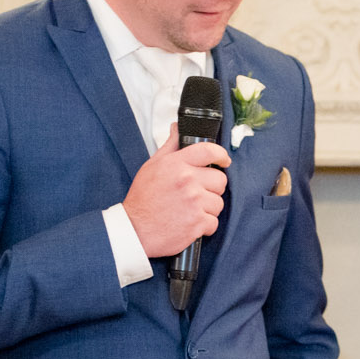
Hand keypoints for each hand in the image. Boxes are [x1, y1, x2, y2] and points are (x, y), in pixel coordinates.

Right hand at [123, 124, 228, 258]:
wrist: (135, 230)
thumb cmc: (143, 199)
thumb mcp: (152, 166)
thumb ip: (170, 147)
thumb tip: (177, 129)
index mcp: (176, 164)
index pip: (209, 151)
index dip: (221, 155)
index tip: (224, 160)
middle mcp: (187, 180)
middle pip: (220, 179)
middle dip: (212, 188)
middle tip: (198, 194)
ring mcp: (194, 202)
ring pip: (218, 202)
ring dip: (208, 208)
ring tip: (190, 210)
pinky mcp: (198, 222)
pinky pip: (214, 222)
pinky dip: (205, 226)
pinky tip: (190, 223)